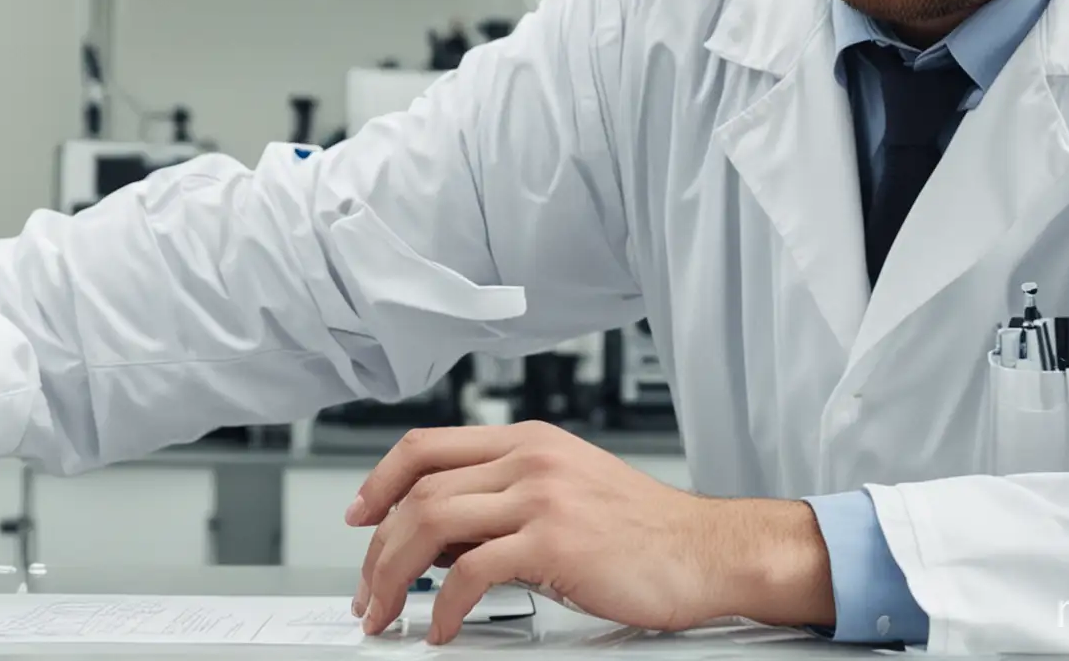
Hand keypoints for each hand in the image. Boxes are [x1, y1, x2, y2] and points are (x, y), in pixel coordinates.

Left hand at [347, 421, 833, 644]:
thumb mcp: (569, 491)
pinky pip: (472, 572)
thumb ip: (505, 500)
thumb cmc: (647, 531)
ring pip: (433, 524)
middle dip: (378, 547)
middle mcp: (530, 458)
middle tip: (367, 590)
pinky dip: (443, 605)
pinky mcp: (554, 542)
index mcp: (529, 440)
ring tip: (387, 612)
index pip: (426, 445)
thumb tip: (440, 538)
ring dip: (394, 574)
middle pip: (419, 490)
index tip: (359, 515)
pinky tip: (441, 628)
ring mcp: (541, 497)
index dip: (379, 481)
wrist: (709, 551)